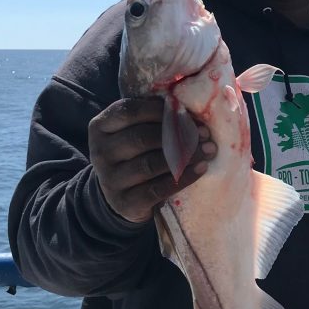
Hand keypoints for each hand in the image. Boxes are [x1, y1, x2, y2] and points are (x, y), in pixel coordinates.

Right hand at [89, 97, 215, 223]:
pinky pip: (157, 189)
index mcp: (100, 127)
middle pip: (141, 138)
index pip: (129, 111)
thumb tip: (185, 106)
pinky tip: (201, 169)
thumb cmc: (134, 154)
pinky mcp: (125, 202)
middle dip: (177, 134)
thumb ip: (150, 118)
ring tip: (208, 150)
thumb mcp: (132, 131)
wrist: (120, 196)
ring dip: (184, 157)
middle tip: (205, 134)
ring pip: (150, 164)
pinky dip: (183, 178)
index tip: (186, 112)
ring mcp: (110, 180)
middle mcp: (100, 152)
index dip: (159, 110)